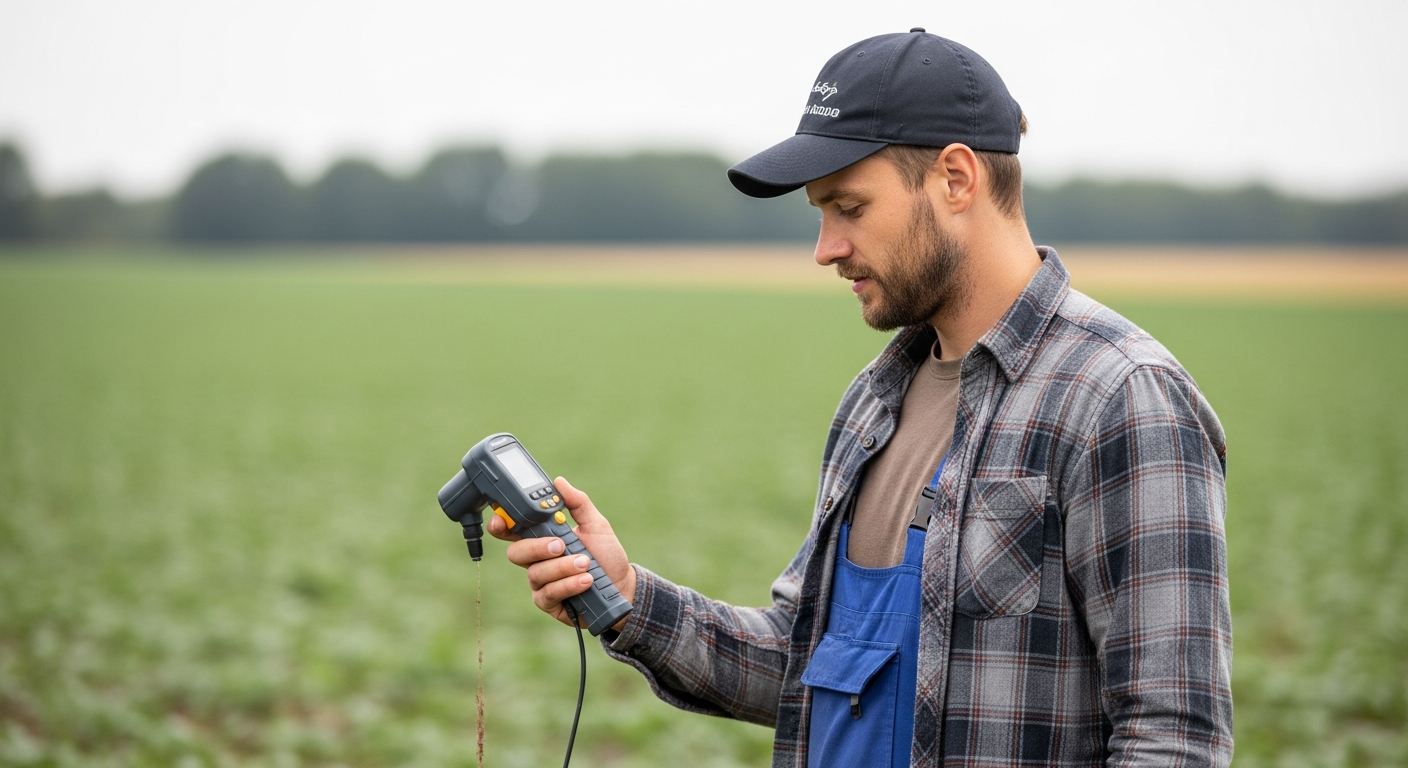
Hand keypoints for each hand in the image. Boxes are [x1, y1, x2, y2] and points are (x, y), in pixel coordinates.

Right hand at [485, 476, 636, 630]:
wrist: (623, 586)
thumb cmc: (606, 555)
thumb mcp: (596, 525)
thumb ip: (578, 503)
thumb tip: (559, 482)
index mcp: (542, 538)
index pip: (513, 530)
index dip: (501, 525)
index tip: (502, 520)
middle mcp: (537, 560)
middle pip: (516, 553)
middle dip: (537, 547)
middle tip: (560, 545)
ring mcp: (541, 583)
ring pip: (535, 573)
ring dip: (562, 567)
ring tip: (586, 564)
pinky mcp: (549, 603)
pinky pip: (548, 594)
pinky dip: (568, 585)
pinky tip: (585, 581)